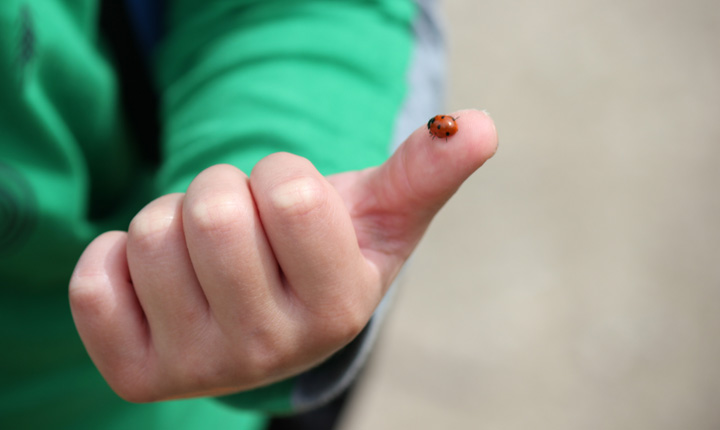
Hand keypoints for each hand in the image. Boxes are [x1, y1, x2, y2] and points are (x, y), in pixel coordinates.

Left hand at [69, 109, 496, 401]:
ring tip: (207, 254)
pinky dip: (119, 256)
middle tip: (242, 226)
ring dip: (174, 220)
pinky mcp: (135, 376)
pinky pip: (94, 278)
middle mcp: (270, 353)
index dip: (281, 174)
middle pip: (213, 211)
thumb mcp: (378, 218)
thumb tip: (478, 126)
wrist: (268, 317)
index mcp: (339, 309)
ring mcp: (198, 371)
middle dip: (224, 191)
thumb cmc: (321, 256)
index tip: (288, 206)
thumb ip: (424, 172)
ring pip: (150, 233)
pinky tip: (160, 281)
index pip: (289, 191)